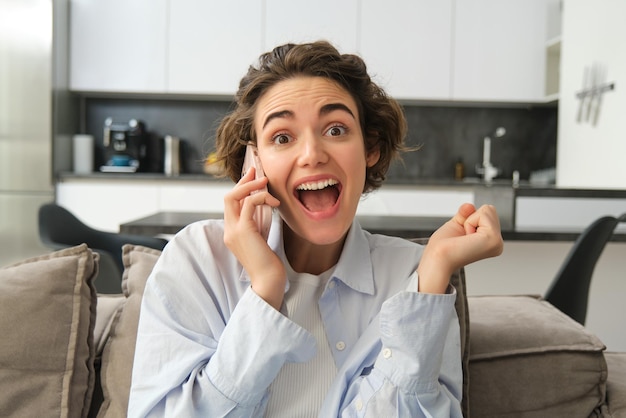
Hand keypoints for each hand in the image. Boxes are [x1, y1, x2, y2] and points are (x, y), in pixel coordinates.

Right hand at [223, 167, 284, 308]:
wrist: (268, 280)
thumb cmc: (269, 263)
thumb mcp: (262, 239)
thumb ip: (258, 224)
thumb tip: (265, 206)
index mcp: (232, 232)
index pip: (230, 204)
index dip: (241, 188)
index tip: (253, 177)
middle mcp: (229, 230)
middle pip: (228, 197)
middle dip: (243, 181)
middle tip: (256, 171)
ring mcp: (233, 231)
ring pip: (234, 197)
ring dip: (252, 186)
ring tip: (267, 182)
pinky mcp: (243, 231)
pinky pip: (248, 204)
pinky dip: (260, 197)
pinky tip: (274, 201)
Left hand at [417, 203, 502, 293]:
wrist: (437, 259)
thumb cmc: (443, 248)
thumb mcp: (457, 224)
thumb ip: (466, 213)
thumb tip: (470, 206)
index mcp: (491, 241)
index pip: (488, 213)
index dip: (469, 218)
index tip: (462, 236)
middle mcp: (497, 243)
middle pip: (490, 209)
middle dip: (471, 218)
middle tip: (463, 237)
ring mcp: (497, 242)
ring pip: (488, 210)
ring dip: (469, 221)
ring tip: (464, 238)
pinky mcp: (493, 239)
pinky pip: (483, 214)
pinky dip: (470, 222)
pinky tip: (467, 237)